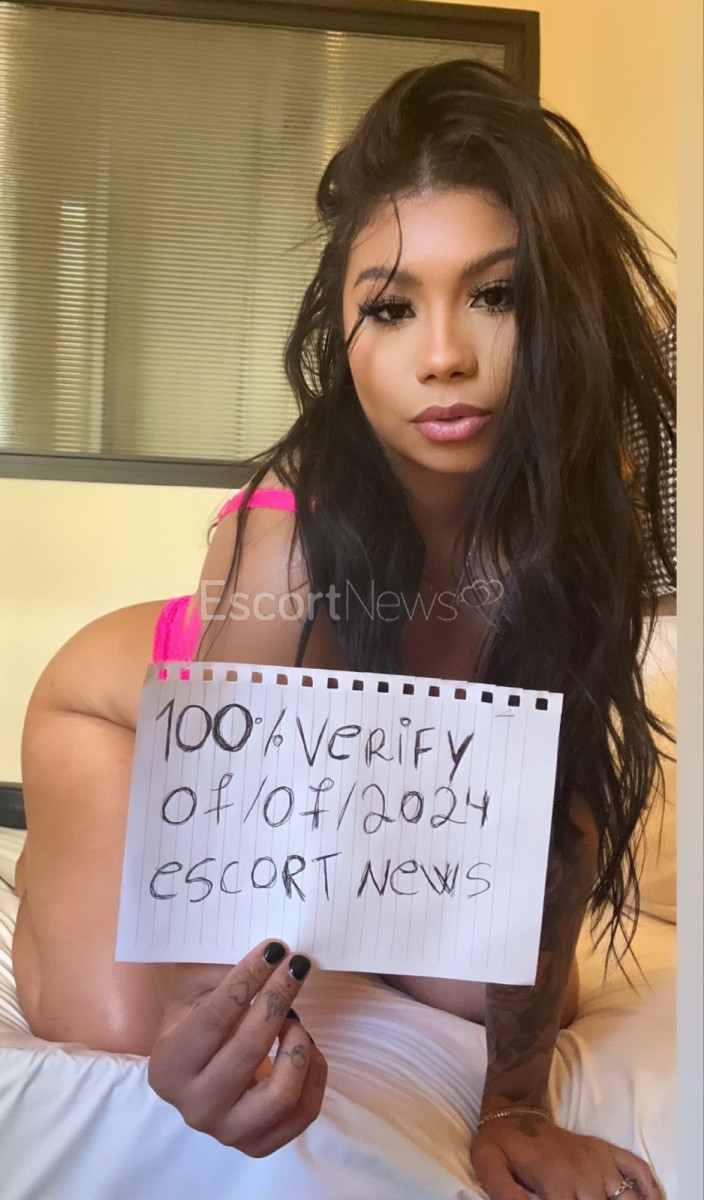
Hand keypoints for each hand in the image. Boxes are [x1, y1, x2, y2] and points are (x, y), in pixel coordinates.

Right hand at [148, 940, 326, 1156]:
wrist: (197, 1073)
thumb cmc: (196, 1022)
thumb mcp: (195, 993)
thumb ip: (226, 976)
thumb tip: (275, 957)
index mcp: (168, 1068)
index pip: (216, 1017)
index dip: (249, 978)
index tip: (274, 949)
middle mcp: (194, 1108)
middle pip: (249, 1048)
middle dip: (278, 997)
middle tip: (295, 965)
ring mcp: (229, 1133)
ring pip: (281, 1091)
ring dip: (297, 1042)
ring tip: (294, 1017)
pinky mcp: (262, 1144)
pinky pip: (305, 1112)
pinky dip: (314, 1071)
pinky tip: (305, 1045)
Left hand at [470, 1114, 662, 1199]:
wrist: (514, 1110)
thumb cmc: (501, 1143)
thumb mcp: (489, 1165)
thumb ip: (504, 1194)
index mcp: (557, 1181)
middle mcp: (584, 1173)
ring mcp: (600, 1161)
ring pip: (628, 1197)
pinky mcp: (607, 1152)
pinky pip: (638, 1170)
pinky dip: (650, 1189)